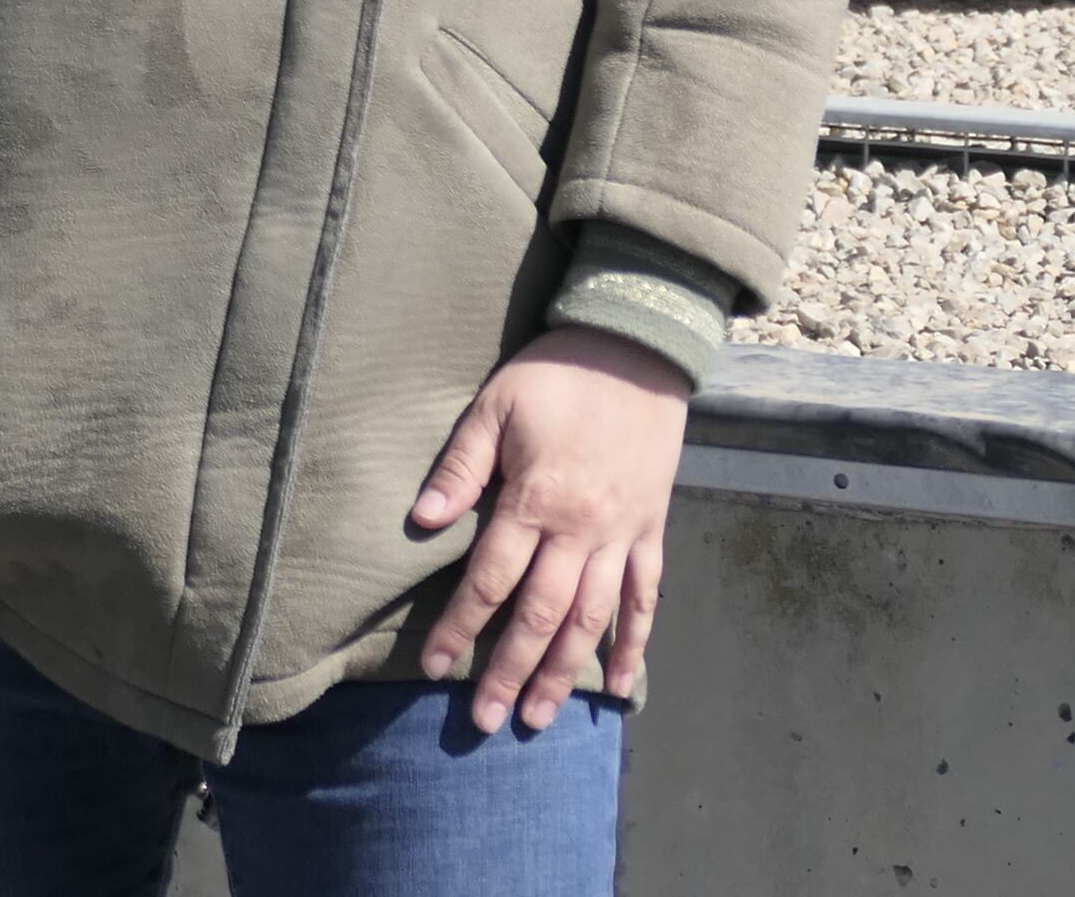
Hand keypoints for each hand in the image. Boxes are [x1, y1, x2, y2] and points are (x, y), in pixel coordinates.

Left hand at [410, 328, 688, 733]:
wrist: (638, 352)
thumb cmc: (556, 374)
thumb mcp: (494, 406)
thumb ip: (460, 467)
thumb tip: (421, 520)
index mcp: (537, 499)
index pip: (490, 580)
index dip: (459, 627)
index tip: (432, 667)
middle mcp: (583, 530)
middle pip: (541, 615)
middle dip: (510, 671)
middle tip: (485, 721)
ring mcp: (624, 535)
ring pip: (594, 621)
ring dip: (565, 673)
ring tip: (540, 717)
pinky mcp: (653, 531)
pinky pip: (647, 599)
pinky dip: (636, 644)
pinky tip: (621, 684)